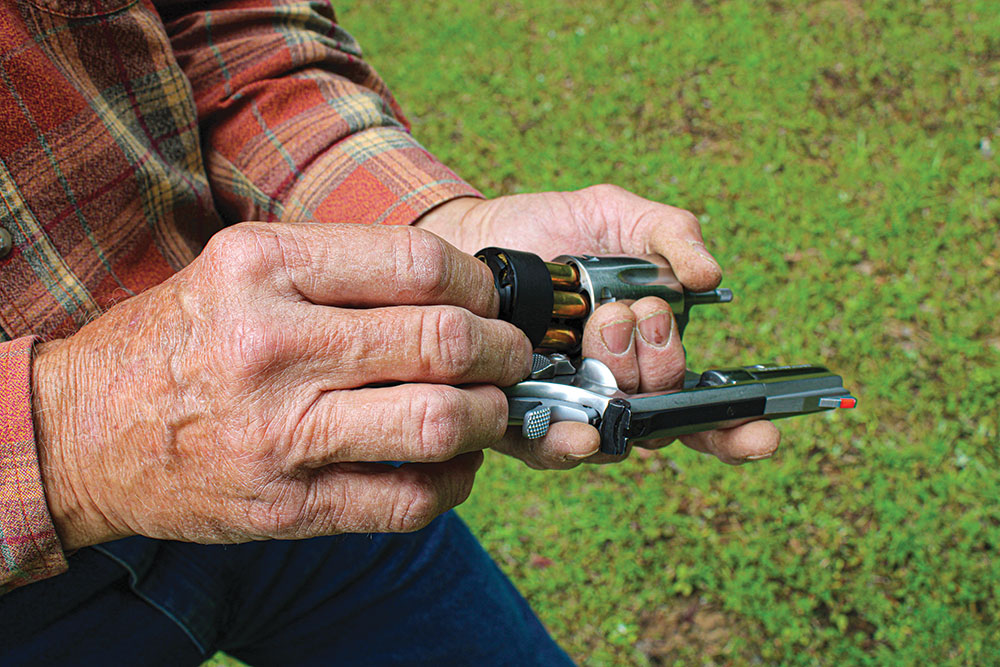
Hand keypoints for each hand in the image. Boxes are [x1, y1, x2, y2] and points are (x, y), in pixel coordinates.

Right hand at [33, 223, 531, 548]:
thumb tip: (459, 285)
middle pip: (442, 341)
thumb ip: (340, 270)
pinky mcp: (284, 506)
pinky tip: (453, 466)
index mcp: (262, 266)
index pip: (416, 262)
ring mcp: (278, 433)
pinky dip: (454, 484)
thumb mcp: (241, 269)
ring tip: (490, 411)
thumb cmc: (183, 340)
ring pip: (439, 422)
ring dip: (490, 418)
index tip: (491, 300)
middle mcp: (272, 345)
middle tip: (511, 358)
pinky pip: (407, 500)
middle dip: (503, 352)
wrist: (85, 430)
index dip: (480, 284)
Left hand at [418, 187, 780, 467]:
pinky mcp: (513, 421)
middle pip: (662, 415)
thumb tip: (709, 274)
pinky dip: (566, 443)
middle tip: (642, 312)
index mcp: (649, 355)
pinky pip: (544, 449)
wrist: (474, 233)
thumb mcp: (619, 216)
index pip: (702, 408)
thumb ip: (669, 235)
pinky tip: (579, 429)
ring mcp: (566, 410)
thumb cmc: (552, 229)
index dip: (737, 428)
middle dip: (663, 363)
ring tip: (607, 324)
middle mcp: (613, 392)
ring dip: (622, 382)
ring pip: (613, 432)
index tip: (764, 429)